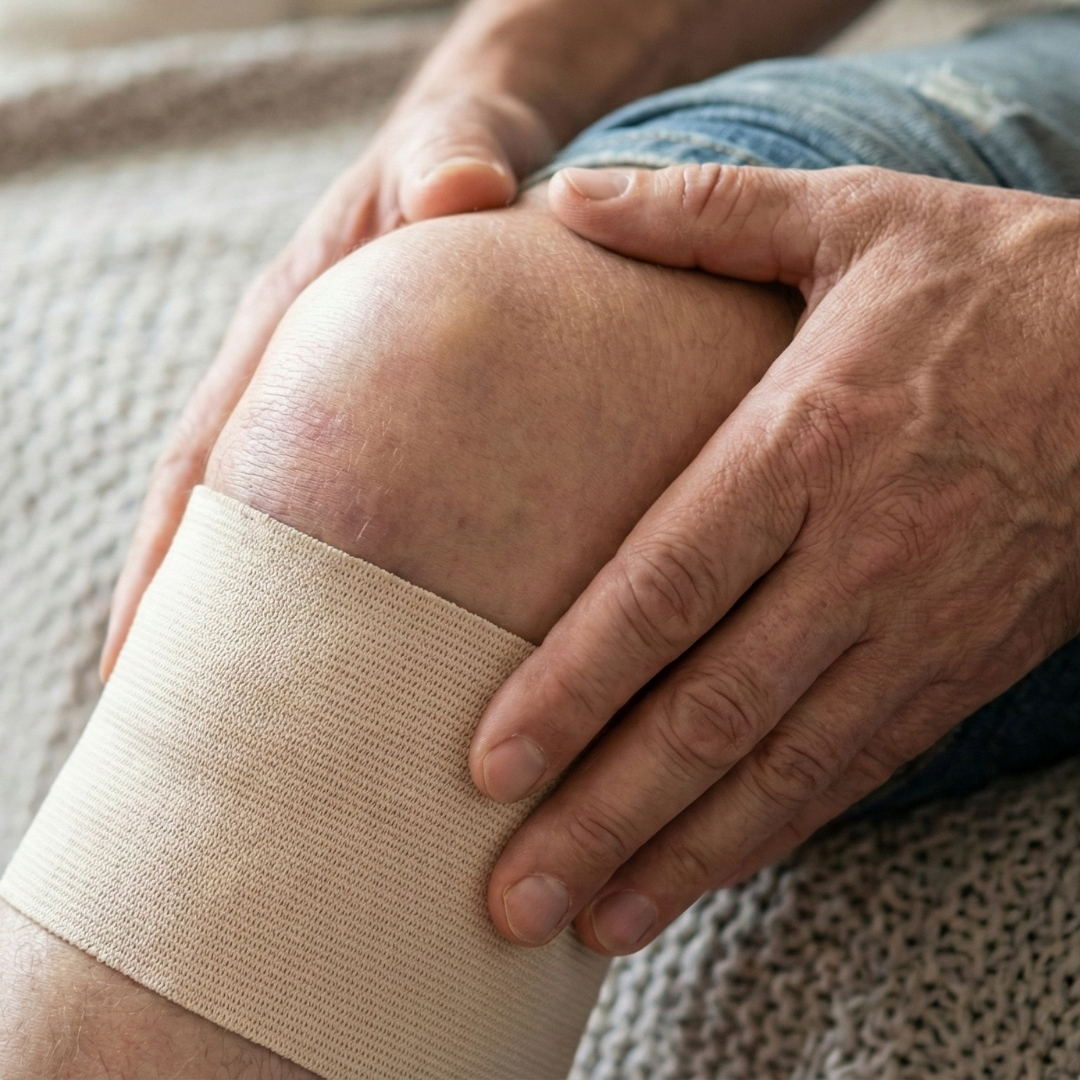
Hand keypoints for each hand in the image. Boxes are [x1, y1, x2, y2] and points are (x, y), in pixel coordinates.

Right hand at [100, 88, 552, 677]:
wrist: (501, 146)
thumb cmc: (467, 146)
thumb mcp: (456, 140)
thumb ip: (450, 155)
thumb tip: (457, 190)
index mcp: (289, 332)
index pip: (204, 466)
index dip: (169, 567)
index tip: (141, 669)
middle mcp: (311, 388)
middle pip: (239, 526)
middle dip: (217, 628)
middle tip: (205, 740)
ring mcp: (361, 418)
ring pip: (309, 537)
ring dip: (290, 627)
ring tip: (289, 735)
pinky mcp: (423, 437)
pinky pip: (380, 521)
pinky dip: (370, 590)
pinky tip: (404, 657)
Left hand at [470, 162, 1079, 953]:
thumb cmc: (999, 279)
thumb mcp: (854, 217)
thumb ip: (705, 212)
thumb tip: (571, 196)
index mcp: (810, 443)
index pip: (664, 590)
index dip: (572, 686)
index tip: (489, 764)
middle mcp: (858, 554)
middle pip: (709, 711)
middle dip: (603, 814)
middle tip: (514, 898)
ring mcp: (919, 624)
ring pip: (782, 768)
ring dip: (681, 856)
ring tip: (592, 925)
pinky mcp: (963, 665)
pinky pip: (854, 768)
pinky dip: (774, 833)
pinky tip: (706, 875)